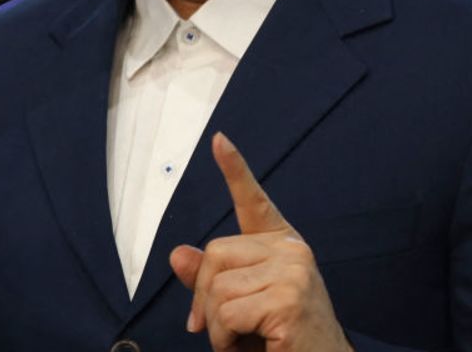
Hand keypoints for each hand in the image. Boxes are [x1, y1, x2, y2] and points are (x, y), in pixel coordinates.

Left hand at [169, 133, 351, 351]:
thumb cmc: (284, 341)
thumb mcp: (243, 306)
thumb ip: (212, 280)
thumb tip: (177, 254)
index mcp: (282, 246)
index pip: (254, 201)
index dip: (235, 169)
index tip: (219, 140)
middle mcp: (292, 251)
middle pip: (215, 254)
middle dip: (204, 298)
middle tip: (223, 331)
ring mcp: (293, 271)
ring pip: (217, 288)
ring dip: (216, 326)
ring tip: (242, 340)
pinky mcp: (288, 299)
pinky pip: (226, 313)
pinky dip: (224, 339)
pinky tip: (246, 346)